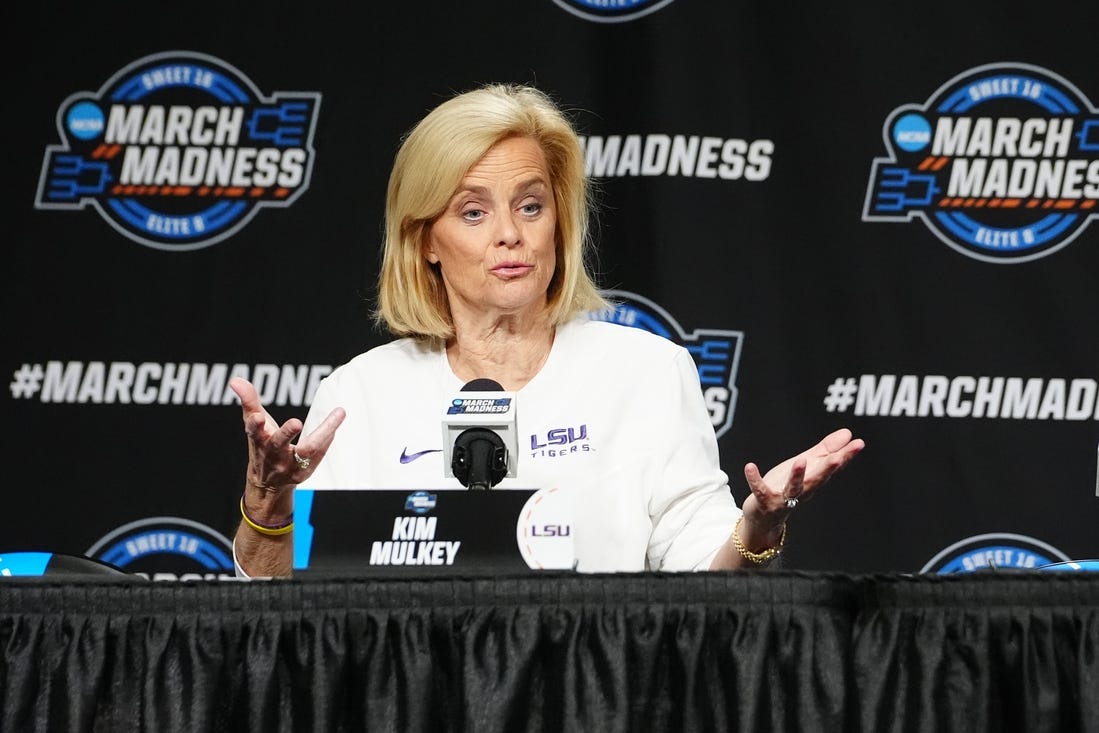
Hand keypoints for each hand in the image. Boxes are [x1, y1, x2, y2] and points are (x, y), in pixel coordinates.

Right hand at [229, 377, 345, 496]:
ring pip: (307, 450)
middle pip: (278, 444)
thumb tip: (235, 380)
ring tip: (338, 414)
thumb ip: (249, 400)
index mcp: (258, 440)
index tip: (257, 417)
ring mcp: (289, 465)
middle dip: (286, 432)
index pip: (254, 432)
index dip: (255, 424)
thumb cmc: (262, 444)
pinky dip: (328, 438)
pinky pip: (319, 454)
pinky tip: (337, 422)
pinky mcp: (304, 471)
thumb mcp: (254, 423)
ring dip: (323, 433)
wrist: (267, 483)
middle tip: (296, 422)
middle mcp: (272, 454)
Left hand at [742, 428, 864, 530]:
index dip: (846, 456)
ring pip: (793, 488)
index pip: (832, 467)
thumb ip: (825, 450)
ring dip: (797, 476)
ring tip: (800, 460)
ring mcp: (784, 498)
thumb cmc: (786, 488)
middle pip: (817, 480)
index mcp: (813, 480)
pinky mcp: (764, 501)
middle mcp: (802, 491)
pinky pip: (760, 490)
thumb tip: (848, 434)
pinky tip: (750, 466)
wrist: (764, 518)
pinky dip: (755, 480)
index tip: (859, 443)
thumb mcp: (806, 466)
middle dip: (828, 469)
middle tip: (838, 457)